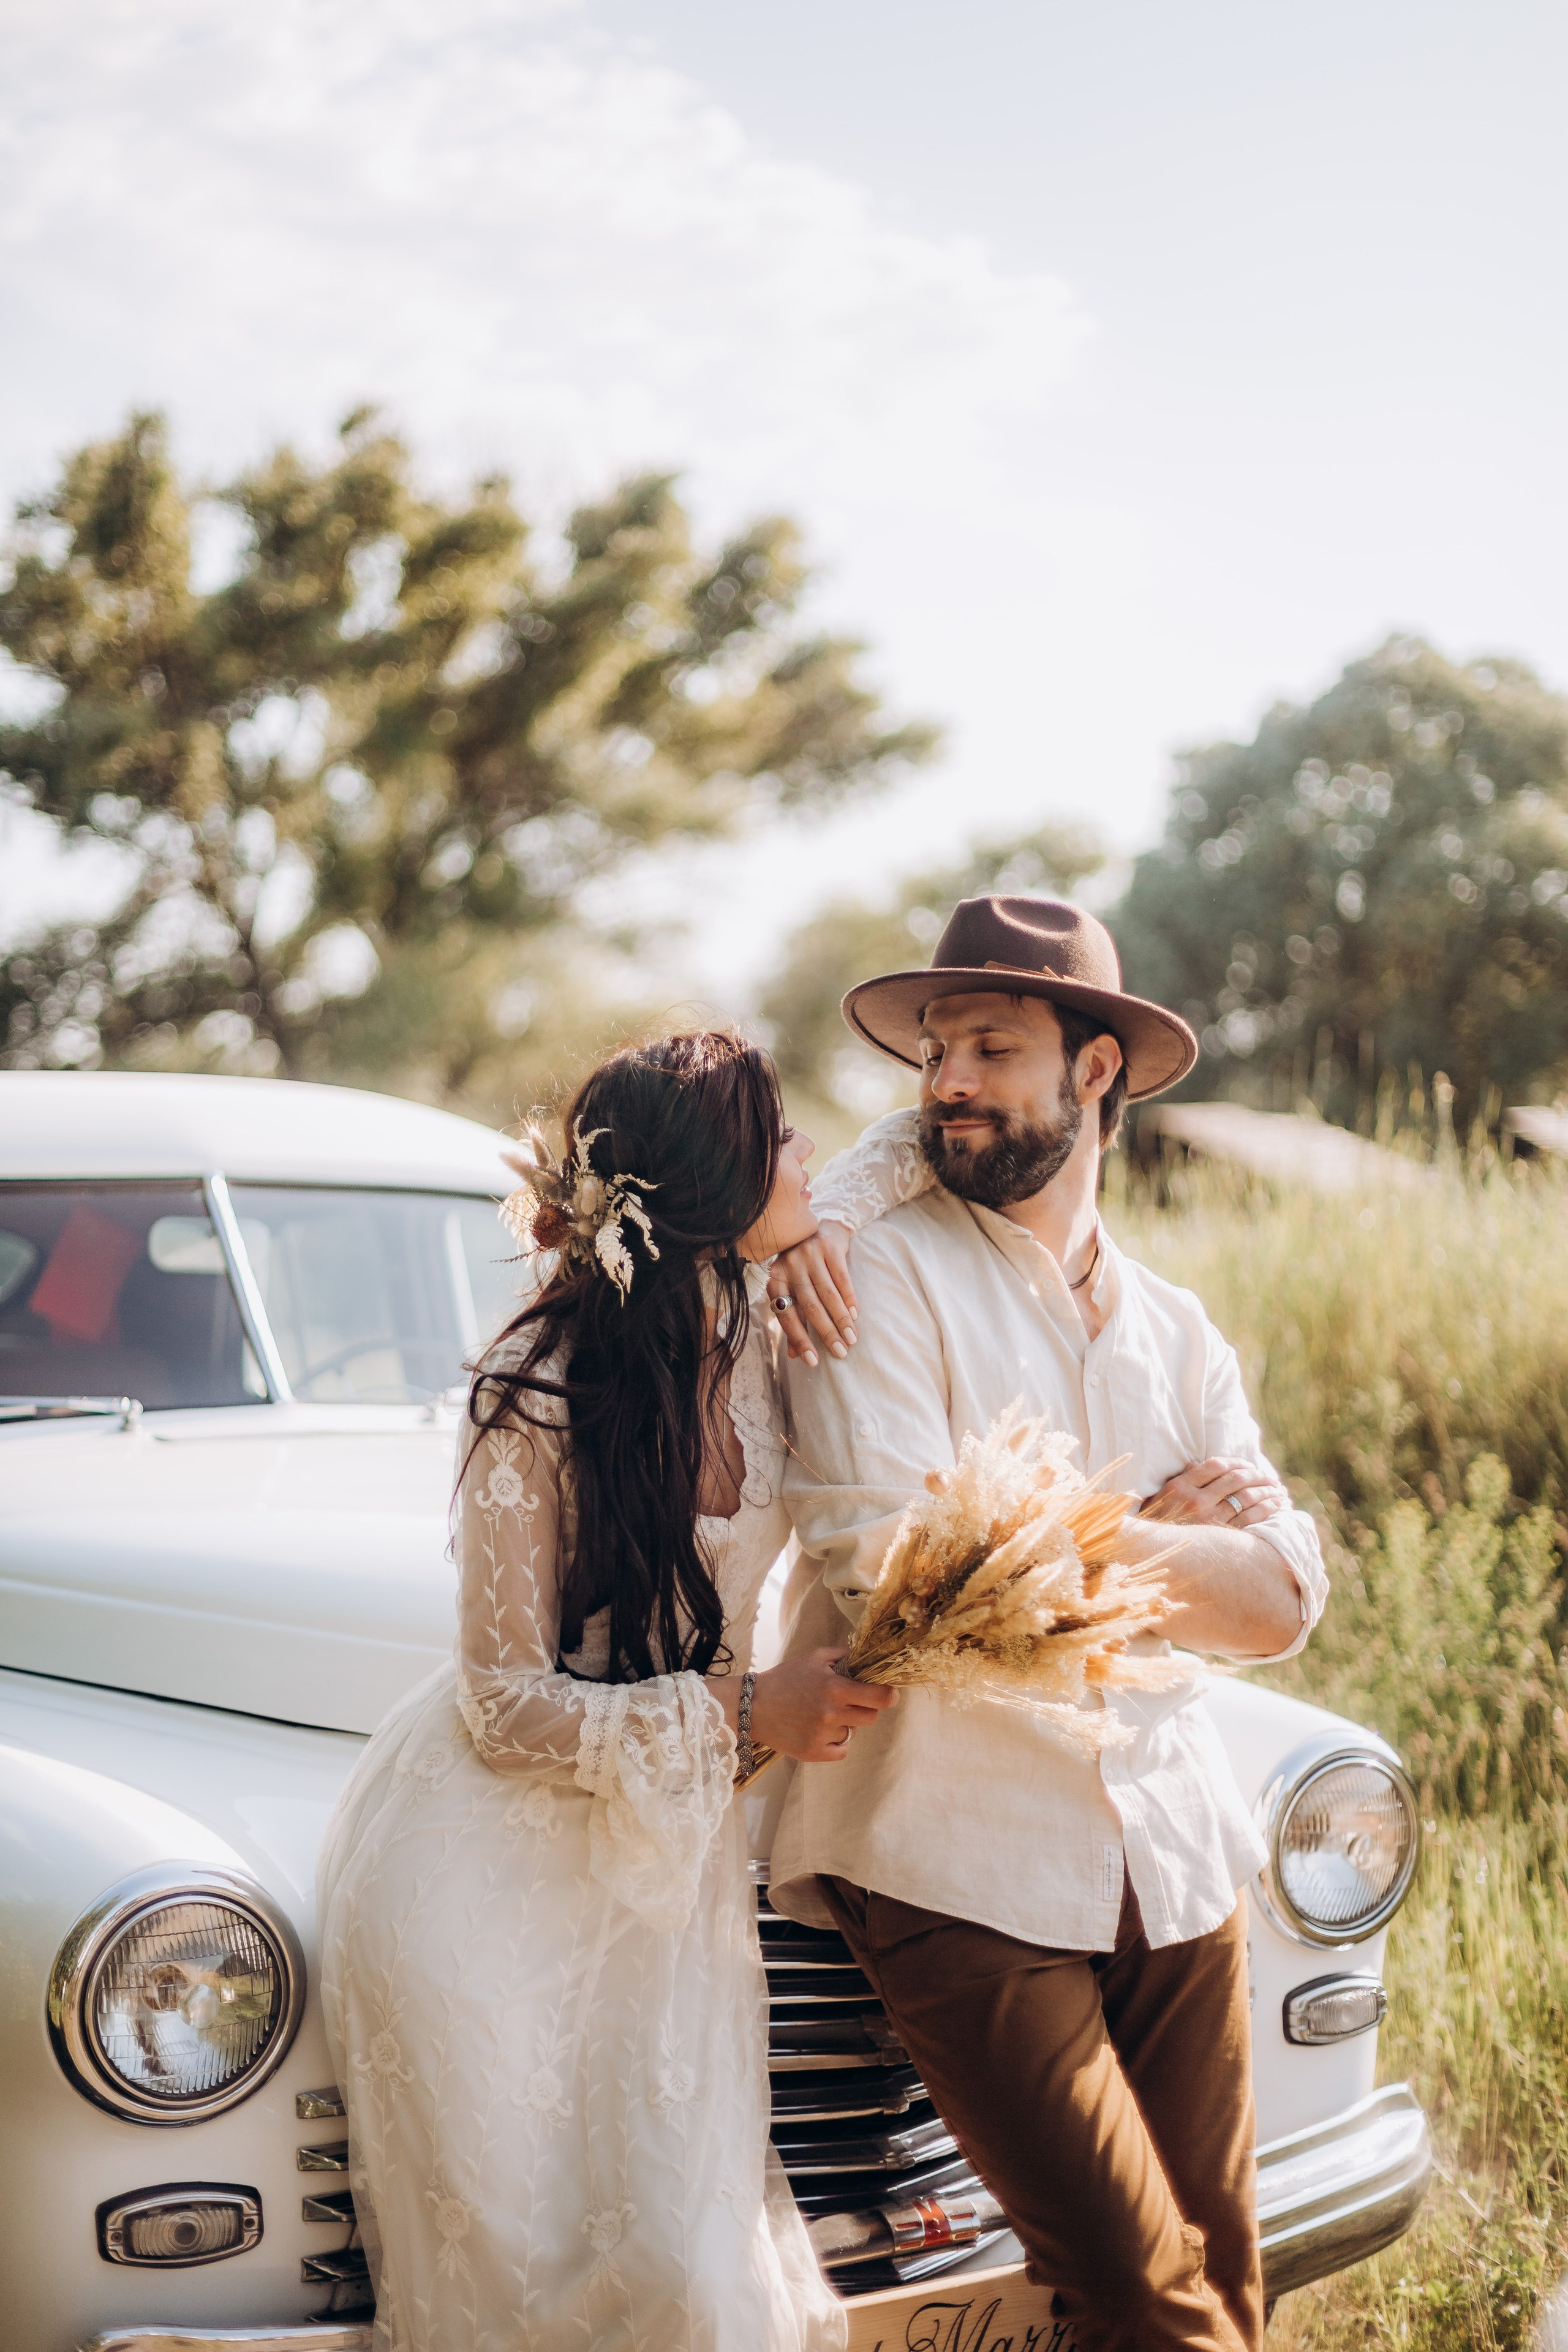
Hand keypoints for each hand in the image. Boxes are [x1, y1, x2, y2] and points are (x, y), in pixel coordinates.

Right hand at [750, 1647, 897, 1763]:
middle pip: (871, 1718)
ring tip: (821, 1715)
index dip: (890, 1696)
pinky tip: (820, 1732)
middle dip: (864, 1708)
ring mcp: (822, 1736)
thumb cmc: (784, 1678)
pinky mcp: (813, 1753)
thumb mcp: (814, 1658)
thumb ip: (843, 1655)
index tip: (890, 1694)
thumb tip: (867, 1656)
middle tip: (847, 1703)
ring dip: (844, 1725)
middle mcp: (831, 1714)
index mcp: (835, 1688)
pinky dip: (836, 1744)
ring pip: (852, 1733)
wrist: (752, 1706)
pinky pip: (841, 1751)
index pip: (880, 1697)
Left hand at [767, 1221, 857, 1364]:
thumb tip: (794, 1355)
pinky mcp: (828, 1247)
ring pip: (827, 1294)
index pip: (785, 1315)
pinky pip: (841, 1278)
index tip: (813, 1361)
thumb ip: (794, 1319)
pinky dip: (849, 1298)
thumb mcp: (793, 1289)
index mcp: (774, 1280)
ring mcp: (808, 1254)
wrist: (819, 1229)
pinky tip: (855, 1315)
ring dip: (841, 1319)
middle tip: (840, 1352)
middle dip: (826, 1332)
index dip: (799, 1339)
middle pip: (809, 1306)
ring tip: (851, 1338)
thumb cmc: (803, 1267)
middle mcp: (789, 1266)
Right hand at [1139, 1457, 1288, 1529]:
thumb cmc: (1158, 1523)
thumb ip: (1182, 1478)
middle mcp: (1195, 1500)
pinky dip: (1266, 1509)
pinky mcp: (1219, 1537)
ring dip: (1266, 1491)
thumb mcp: (1163, 1496)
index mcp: (1181, 1486)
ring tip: (1278, 1490)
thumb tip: (1198, 1463)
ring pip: (1246, 1498)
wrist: (1152, 1554)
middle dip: (1258, 1476)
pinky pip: (1249, 1518)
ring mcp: (1208, 1519)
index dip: (1237, 1462)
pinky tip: (1277, 1505)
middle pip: (1235, 1479)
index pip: (1216, 1465)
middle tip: (1270, 1478)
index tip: (1250, 1465)